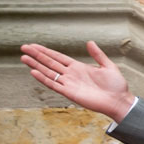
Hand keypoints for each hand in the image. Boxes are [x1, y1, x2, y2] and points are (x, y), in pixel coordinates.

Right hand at [20, 41, 134, 122]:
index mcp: (78, 67)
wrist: (119, 101)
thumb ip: (98, 55)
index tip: (34, 46)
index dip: (46, 51)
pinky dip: (43, 78)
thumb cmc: (116, 85)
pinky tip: (34, 72)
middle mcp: (71, 74)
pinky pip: (53, 84)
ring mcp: (69, 83)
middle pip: (50, 63)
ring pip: (48, 72)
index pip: (58, 57)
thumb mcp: (108, 66)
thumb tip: (89, 42)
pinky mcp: (69, 93)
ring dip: (36, 65)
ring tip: (24, 58)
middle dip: (37, 55)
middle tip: (23, 48)